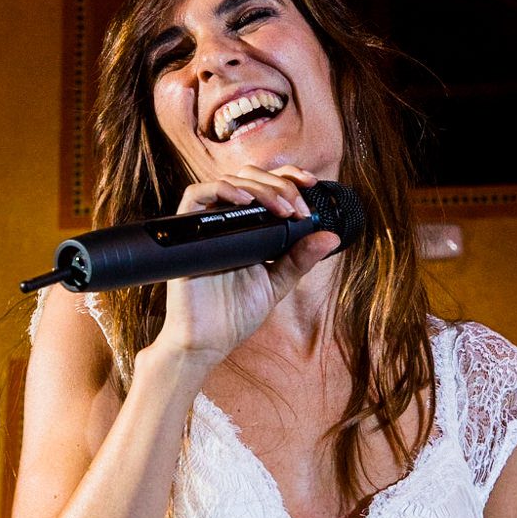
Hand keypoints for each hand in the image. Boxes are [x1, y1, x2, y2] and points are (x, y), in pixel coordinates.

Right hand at [150, 166, 338, 363]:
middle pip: (249, 175)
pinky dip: (222, 190)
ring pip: (229, 180)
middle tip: (297, 207)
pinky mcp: (185, 233)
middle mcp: (225, 220)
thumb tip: (331, 235)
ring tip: (282, 210)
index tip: (311, 183)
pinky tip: (246, 202)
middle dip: (279, 183)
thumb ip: (300, 259)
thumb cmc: (235, 314)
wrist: (207, 341)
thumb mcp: (277, 282)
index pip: (265, 184)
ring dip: (261, 188)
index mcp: (246, 227)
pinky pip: (196, 196)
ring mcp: (205, 225)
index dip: (288, 176)